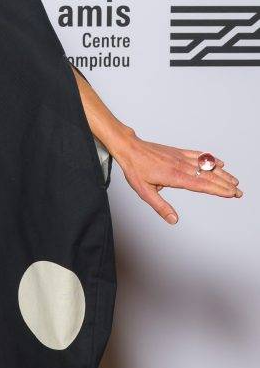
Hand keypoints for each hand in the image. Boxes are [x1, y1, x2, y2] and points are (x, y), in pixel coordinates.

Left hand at [115, 137, 242, 224]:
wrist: (129, 148)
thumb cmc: (135, 170)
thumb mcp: (144, 192)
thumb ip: (160, 206)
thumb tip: (173, 220)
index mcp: (174, 177)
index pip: (201, 185)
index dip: (218, 190)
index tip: (231, 194)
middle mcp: (181, 166)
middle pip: (208, 176)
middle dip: (225, 185)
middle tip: (239, 192)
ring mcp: (182, 157)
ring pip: (206, 166)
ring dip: (222, 174)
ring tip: (235, 181)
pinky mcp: (179, 152)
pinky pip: (199, 155)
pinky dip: (211, 160)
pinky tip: (220, 163)